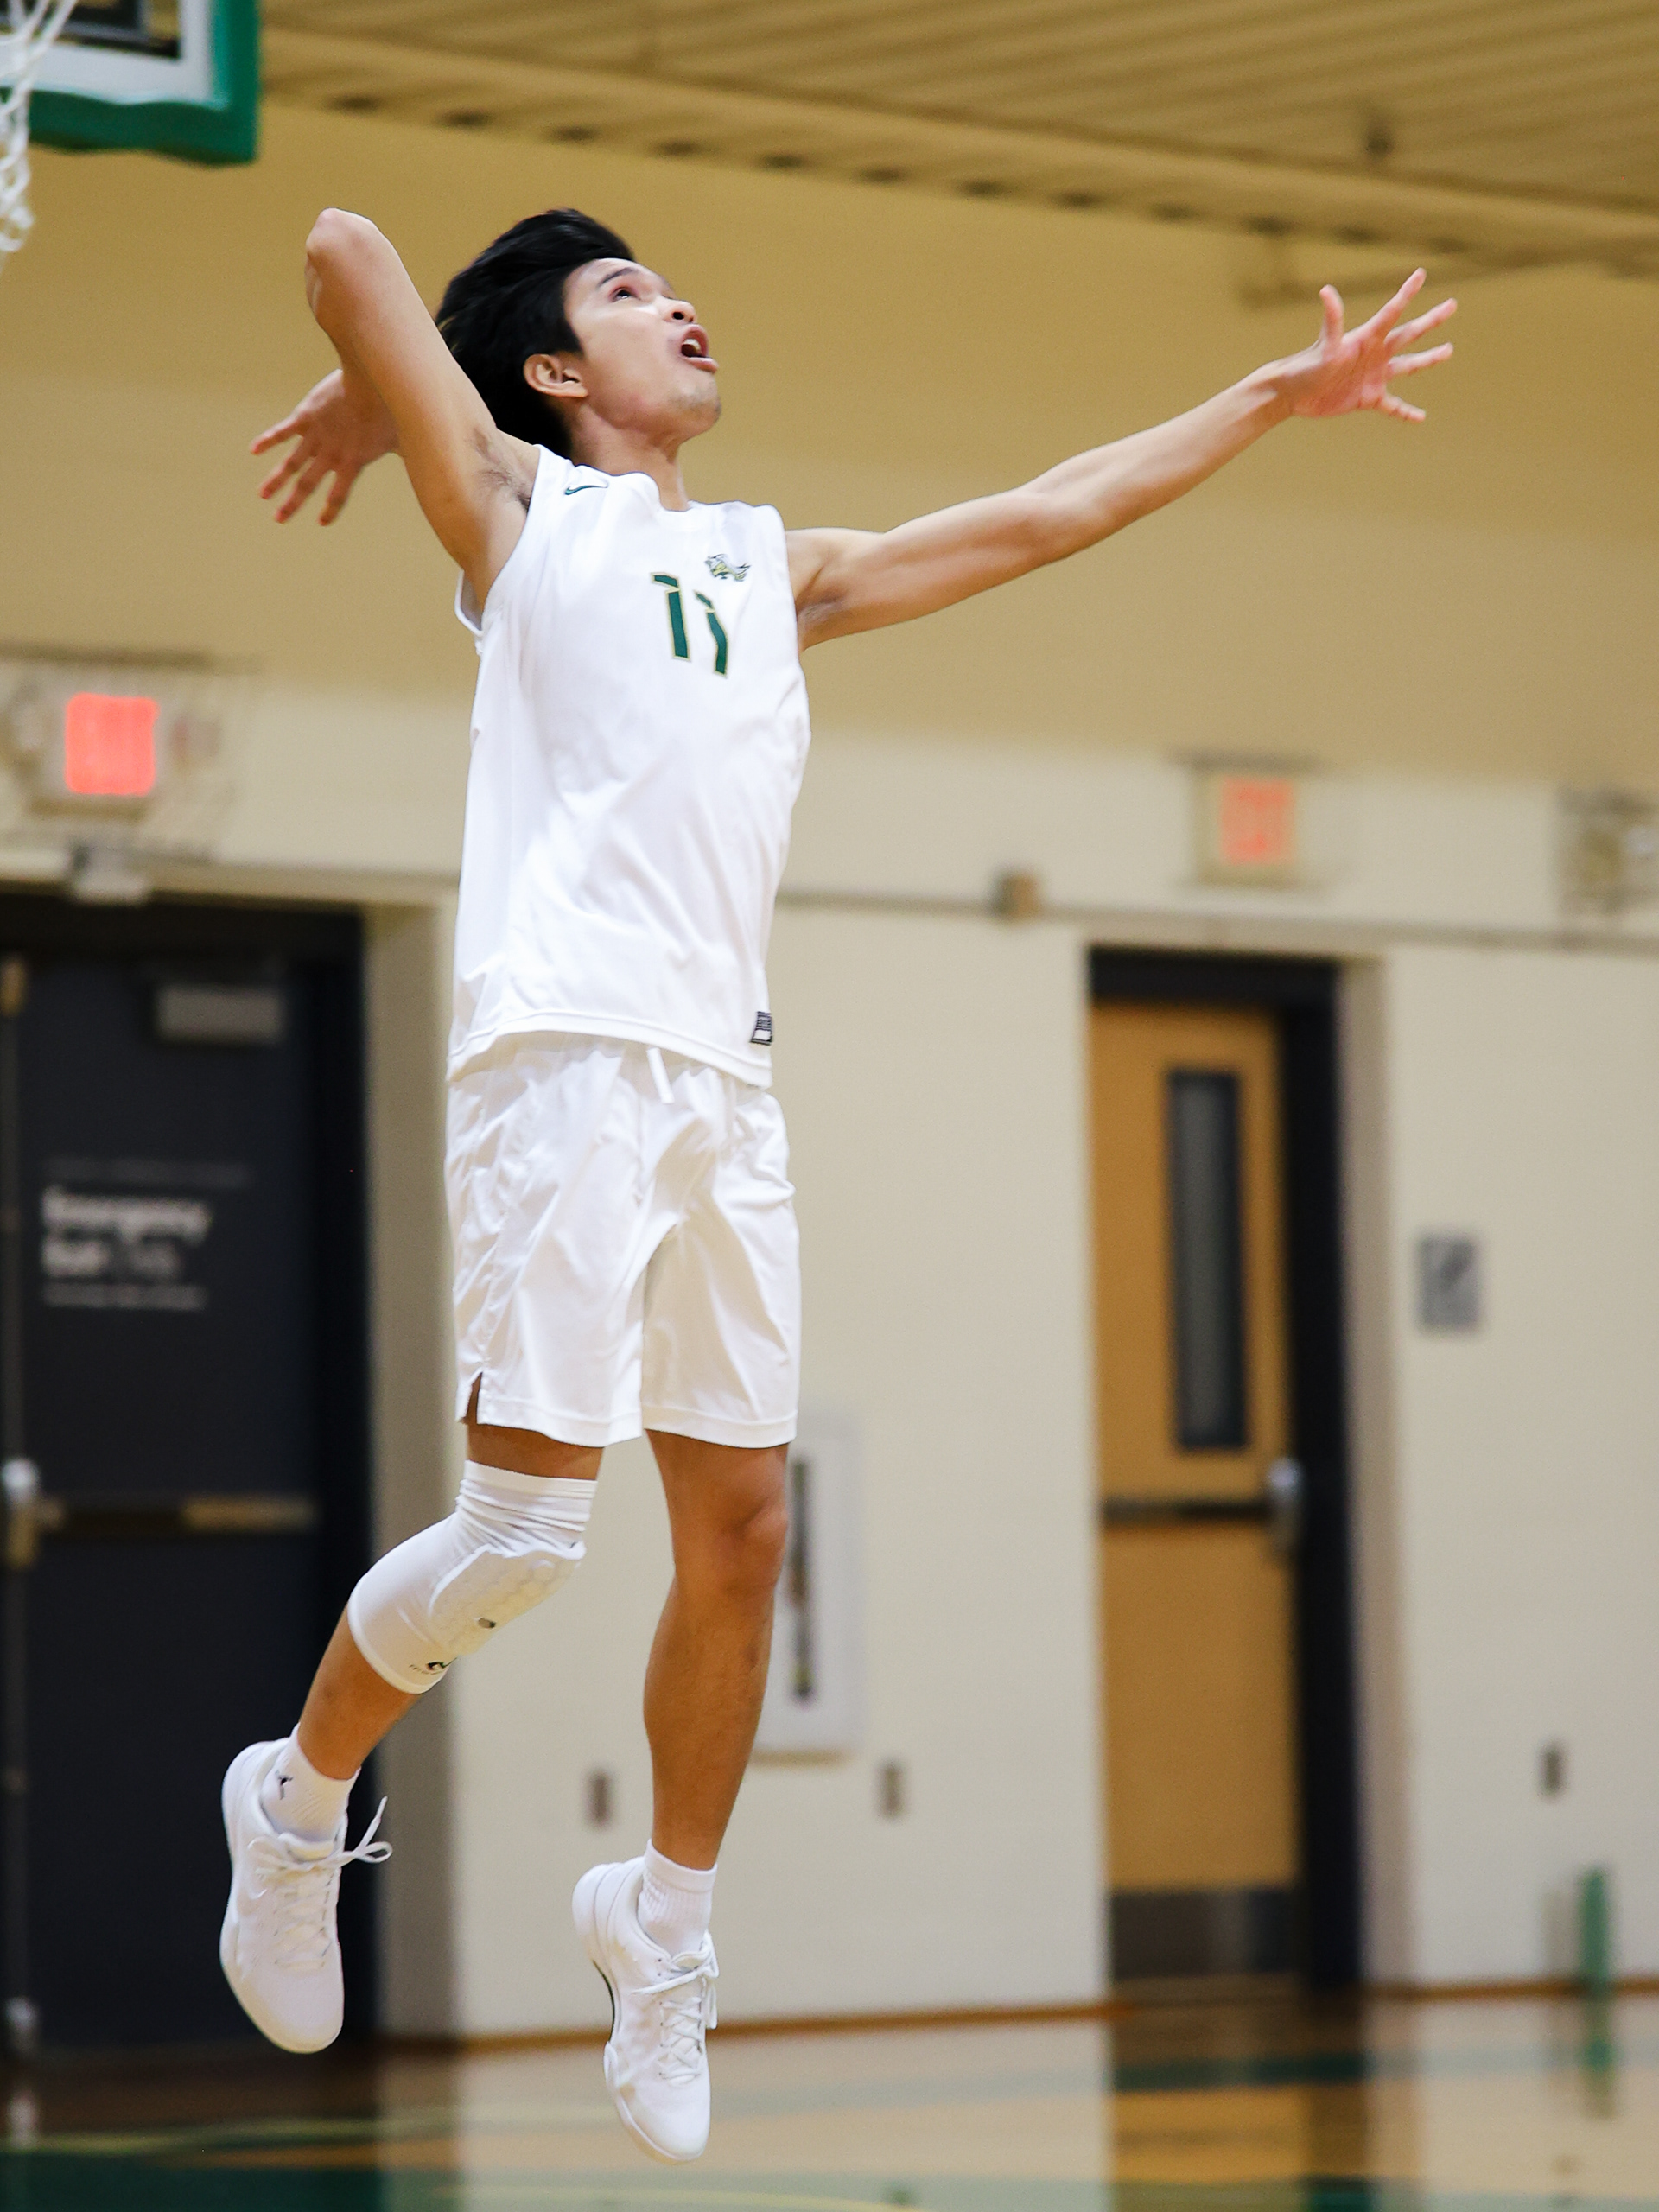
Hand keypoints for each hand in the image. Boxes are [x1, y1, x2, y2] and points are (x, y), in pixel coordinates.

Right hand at [250, 368, 398, 523]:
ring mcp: (316, 435)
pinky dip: (269, 441)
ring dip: (276, 480)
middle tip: (278, 519)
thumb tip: (436, 462)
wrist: (371, 382)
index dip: (331, 509)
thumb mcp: (404, 436)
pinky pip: (283, 431)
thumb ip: (411, 451)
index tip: (322, 521)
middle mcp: (330, 454)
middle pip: (307, 485)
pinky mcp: (305, 416)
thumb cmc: (392, 409)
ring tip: (262, 494)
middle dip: (292, 504)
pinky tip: (254, 450)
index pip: (339, 494)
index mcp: (353, 463)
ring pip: (291, 463)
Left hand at [1273, 269, 1455, 423]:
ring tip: (1448, 350)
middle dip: (1431, 320)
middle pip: (1409, 334)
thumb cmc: (1306, 366)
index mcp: (1366, 338)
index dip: (1407, 292)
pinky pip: (1393, 407)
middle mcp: (1374, 354)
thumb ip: (1332, 320)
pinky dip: (1406, 412)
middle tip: (1452, 305)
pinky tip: (1421, 417)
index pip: (1392, 312)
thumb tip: (1327, 290)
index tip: (1421, 273)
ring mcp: (1373, 376)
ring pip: (1408, 365)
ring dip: (1428, 359)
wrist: (1292, 395)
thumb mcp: (1325, 345)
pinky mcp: (1367, 398)